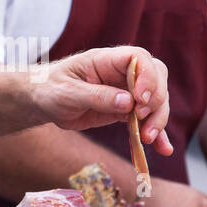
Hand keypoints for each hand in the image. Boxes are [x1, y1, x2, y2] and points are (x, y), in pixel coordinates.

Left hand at [29, 45, 172, 155]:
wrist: (43, 101)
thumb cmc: (51, 89)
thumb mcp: (68, 93)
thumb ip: (97, 96)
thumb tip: (128, 103)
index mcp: (106, 60)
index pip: (139, 58)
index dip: (147, 76)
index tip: (140, 99)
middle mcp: (121, 73)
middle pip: (156, 78)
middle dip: (156, 100)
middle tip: (143, 119)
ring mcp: (126, 91)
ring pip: (155, 100)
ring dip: (157, 119)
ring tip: (148, 139)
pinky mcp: (126, 110)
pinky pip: (146, 120)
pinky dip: (156, 134)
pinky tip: (163, 149)